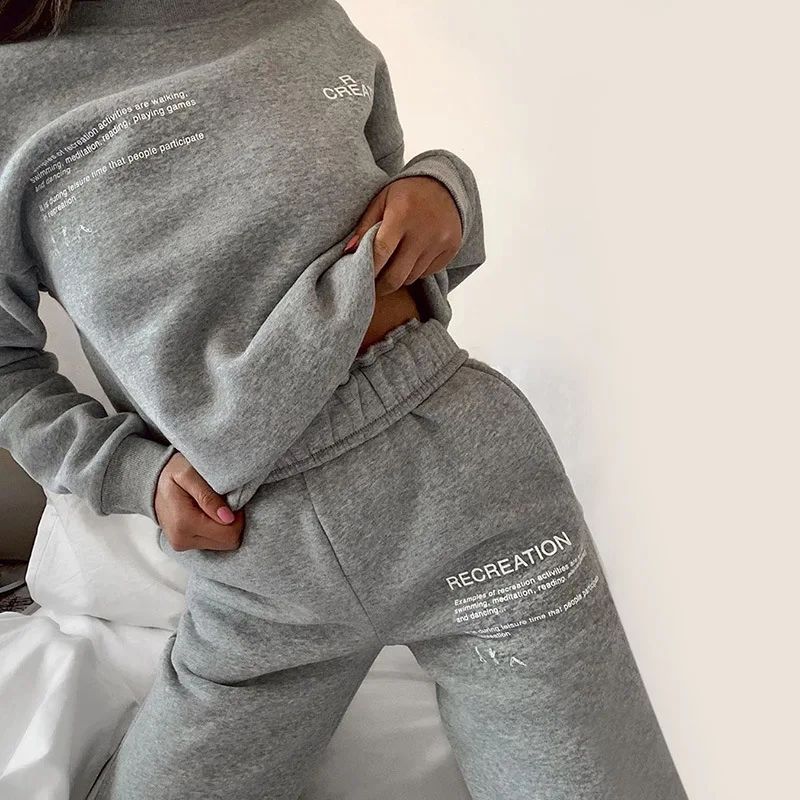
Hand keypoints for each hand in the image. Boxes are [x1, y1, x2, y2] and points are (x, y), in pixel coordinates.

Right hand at [154, 451, 244, 551]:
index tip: (232, 500)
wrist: (152, 482)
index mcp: (184, 523)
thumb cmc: (173, 472)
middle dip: (233, 522)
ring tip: (215, 507)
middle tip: (225, 502)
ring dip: (225, 526)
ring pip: (222, 544)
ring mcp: (182, 545)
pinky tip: (209, 515)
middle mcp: (182, 540)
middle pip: (228, 542)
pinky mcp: (184, 545)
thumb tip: (227, 517)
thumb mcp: (189, 474)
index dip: (238, 517)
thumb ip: (208, 496)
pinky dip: (216, 530)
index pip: (229, 534)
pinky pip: (212, 543)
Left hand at [343, 176, 462, 295]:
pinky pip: (427, 273)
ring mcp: (440, 242)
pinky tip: (411, 260)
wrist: (444, 185)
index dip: (368, 269)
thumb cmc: (406, 194)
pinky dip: (416, 271)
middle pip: (397, 274)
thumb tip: (348, 252)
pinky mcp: (451, 249)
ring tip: (391, 269)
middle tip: (372, 288)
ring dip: (399, 277)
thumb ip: (364, 225)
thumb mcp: (382, 200)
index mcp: (402, 216)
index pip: (381, 252)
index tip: (360, 279)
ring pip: (412, 277)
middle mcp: (423, 231)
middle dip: (381, 286)